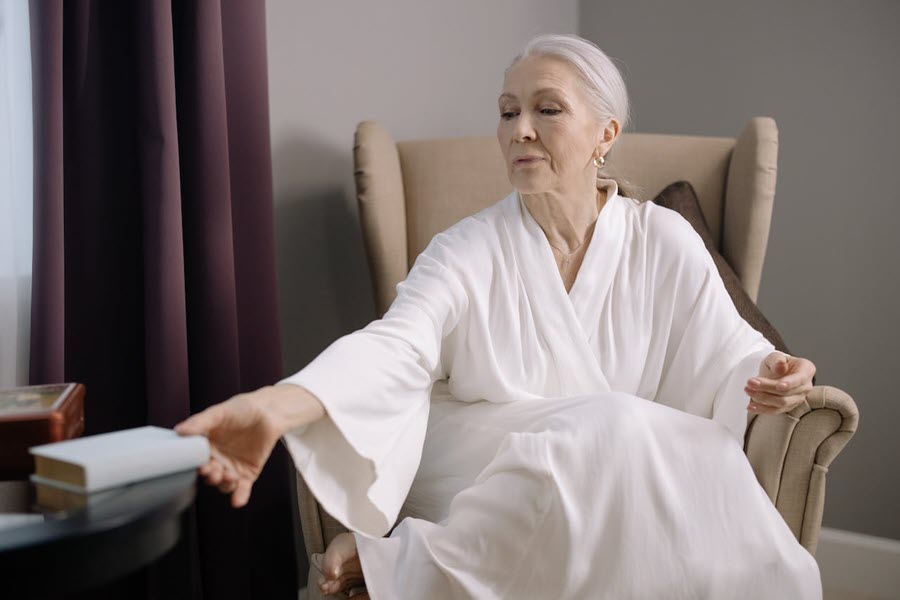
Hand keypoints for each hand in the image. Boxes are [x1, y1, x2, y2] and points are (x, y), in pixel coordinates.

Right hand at [174, 386, 298, 507]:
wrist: (269, 411)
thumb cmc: (241, 409)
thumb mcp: (219, 412)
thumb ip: (200, 422)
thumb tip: (179, 431)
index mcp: (205, 446)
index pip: (197, 461)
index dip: (198, 465)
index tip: (201, 466)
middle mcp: (216, 460)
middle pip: (209, 475)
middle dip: (211, 476)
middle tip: (215, 471)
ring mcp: (231, 468)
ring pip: (224, 484)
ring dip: (225, 484)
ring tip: (230, 476)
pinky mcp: (247, 474)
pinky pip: (242, 489)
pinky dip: (240, 496)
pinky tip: (238, 501)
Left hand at [745, 351, 815, 414]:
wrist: (774, 372)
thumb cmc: (777, 363)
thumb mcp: (775, 356)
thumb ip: (777, 360)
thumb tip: (781, 367)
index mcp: (806, 370)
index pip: (799, 379)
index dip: (789, 383)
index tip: (778, 386)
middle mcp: (805, 386)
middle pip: (787, 392)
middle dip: (767, 388)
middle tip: (750, 383)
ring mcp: (798, 398)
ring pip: (781, 403)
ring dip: (763, 398)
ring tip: (748, 390)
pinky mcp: (787, 407)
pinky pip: (775, 411)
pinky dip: (762, 409)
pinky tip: (750, 407)